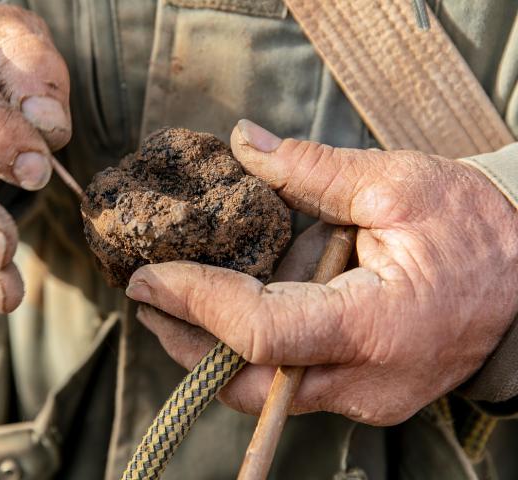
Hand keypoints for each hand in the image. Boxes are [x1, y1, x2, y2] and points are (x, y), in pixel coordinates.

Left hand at [126, 119, 517, 425]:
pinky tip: (231, 312)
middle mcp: (367, 381)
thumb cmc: (474, 229)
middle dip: (186, 344)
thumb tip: (246, 146)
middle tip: (148, 298)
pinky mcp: (364, 394)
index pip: (261, 331)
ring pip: (264, 391)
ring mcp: (366, 397)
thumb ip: (312, 172)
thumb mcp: (398, 185)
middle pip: (249, 383)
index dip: (196, 304)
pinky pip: (289, 383)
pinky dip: (249, 351)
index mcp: (376, 326)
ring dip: (211, 350)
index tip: (149, 277)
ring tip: (176, 302)